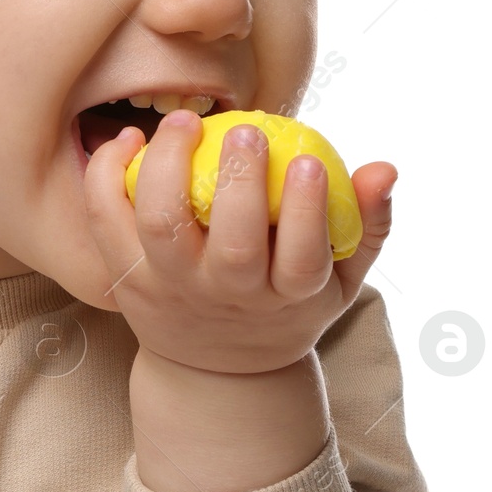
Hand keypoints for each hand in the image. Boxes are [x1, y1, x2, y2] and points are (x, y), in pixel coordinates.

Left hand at [83, 110, 395, 374]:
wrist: (215, 371)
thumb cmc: (285, 304)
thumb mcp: (339, 279)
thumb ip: (367, 224)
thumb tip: (384, 168)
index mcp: (286, 297)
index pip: (303, 256)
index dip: (309, 209)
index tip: (308, 160)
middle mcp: (226, 296)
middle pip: (232, 245)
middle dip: (239, 184)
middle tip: (244, 132)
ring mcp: (170, 288)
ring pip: (161, 227)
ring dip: (168, 168)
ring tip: (185, 121)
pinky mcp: (126, 279)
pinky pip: (107, 221)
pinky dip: (109, 176)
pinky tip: (130, 139)